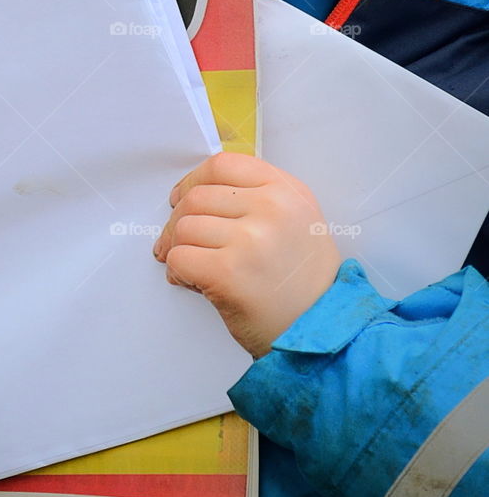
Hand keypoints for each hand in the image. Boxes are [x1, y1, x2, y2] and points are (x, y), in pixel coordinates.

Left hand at [153, 152, 341, 357]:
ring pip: (184, 227)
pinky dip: (177, 270)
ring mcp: (250, 239)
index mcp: (286, 190)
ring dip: (176, 248)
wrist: (320, 332)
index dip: (193, 180)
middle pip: (196, 197)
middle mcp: (271, 208)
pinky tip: (190, 281)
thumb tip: (195, 192)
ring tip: (192, 267)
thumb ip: (257, 195)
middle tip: (176, 241)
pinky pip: (179, 257)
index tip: (181, 197)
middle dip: (177, 221)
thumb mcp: (297, 219)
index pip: (223, 165)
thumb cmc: (304, 282)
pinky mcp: (228, 272)